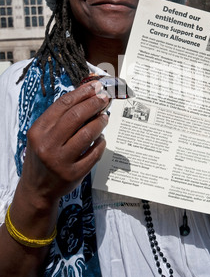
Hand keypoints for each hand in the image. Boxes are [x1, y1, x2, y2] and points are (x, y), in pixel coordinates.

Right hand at [20, 80, 109, 205]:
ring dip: (100, 122)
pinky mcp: (74, 173)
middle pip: (76, 116)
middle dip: (94, 104)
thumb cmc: (42, 155)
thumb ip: (59, 118)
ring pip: (87, 133)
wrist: (36, 189)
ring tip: (105, 117)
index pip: (63, 105)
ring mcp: (61, 160)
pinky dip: (101, 143)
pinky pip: (94, 153)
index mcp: (38, 131)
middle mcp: (48, 145)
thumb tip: (85, 97)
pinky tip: (101, 138)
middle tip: (104, 99)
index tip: (95, 87)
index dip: (82, 93)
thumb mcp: (41, 135)